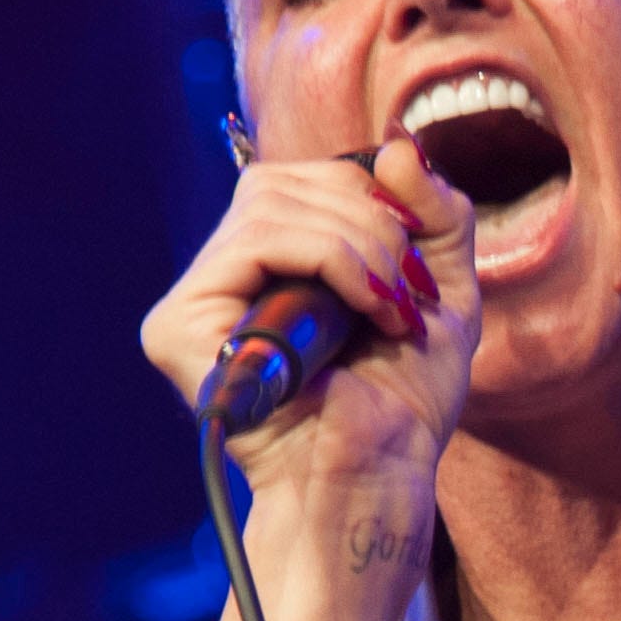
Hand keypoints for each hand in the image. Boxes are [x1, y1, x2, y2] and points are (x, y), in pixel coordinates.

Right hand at [139, 135, 478, 515]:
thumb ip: (434, 214)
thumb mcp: (441, 291)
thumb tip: (396, 145)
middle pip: (283, 182)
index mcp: (271, 266)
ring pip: (271, 204)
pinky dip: (329, 261)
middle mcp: (224, 278)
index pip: (304, 179)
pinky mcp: (178, 325)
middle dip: (370, 220)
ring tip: (391, 308)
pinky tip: (365, 311)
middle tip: (410, 289)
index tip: (418, 258)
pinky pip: (256, 243)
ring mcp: (195, 301)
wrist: (382, 475)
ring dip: (357, 245)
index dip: (370, 193)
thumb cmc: (405, 401)